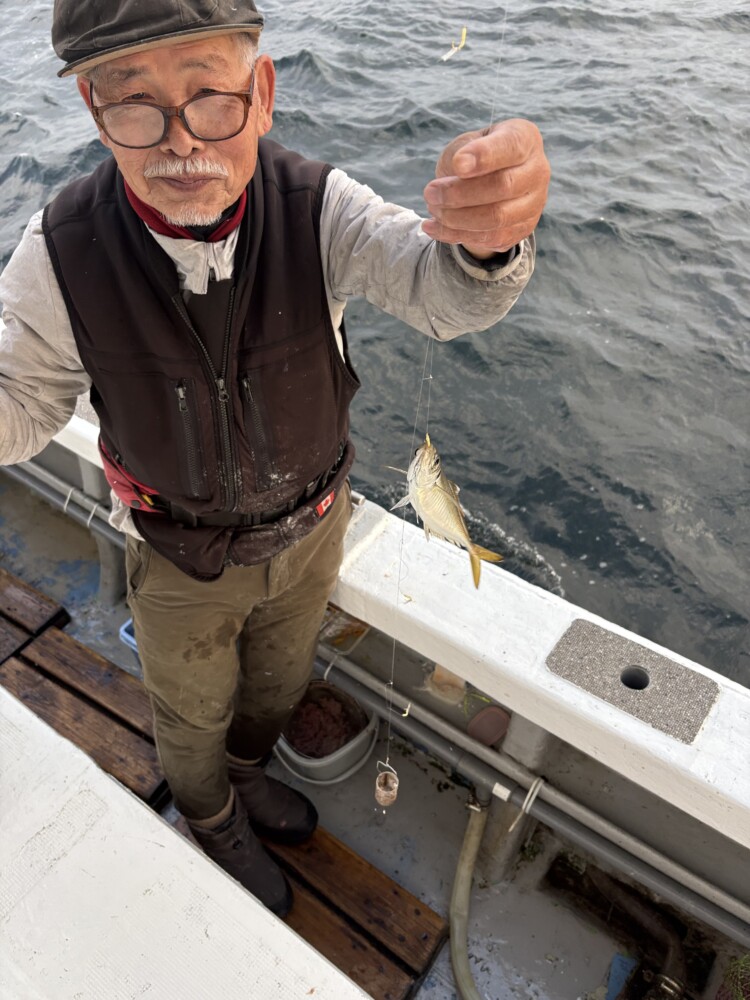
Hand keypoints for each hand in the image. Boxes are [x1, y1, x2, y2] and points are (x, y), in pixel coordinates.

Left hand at [422, 119, 549, 258]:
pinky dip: (456, 235)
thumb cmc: (475, 156)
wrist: (490, 182)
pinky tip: (432, 227)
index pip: (509, 147)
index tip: (457, 164)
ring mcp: (534, 204)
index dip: (484, 156)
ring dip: (457, 218)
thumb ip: (460, 155)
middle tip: (429, 193)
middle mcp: (537, 171)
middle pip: (503, 186)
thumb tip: (456, 174)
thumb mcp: (464, 144)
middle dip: (460, 193)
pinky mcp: (522, 230)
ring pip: (497, 218)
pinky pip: (490, 238)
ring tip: (432, 209)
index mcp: (525, 139)